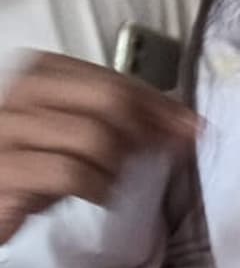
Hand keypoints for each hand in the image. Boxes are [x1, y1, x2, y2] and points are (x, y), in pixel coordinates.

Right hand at [0, 51, 196, 245]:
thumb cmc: (32, 163)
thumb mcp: (73, 132)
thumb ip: (113, 118)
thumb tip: (175, 118)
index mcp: (40, 71)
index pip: (113, 79)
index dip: (159, 104)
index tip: (193, 126)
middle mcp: (21, 91)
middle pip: (108, 100)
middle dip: (150, 129)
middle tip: (172, 153)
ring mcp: (9, 130)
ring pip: (93, 138)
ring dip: (118, 166)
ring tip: (115, 182)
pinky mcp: (7, 171)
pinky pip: (70, 173)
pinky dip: (97, 188)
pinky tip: (99, 196)